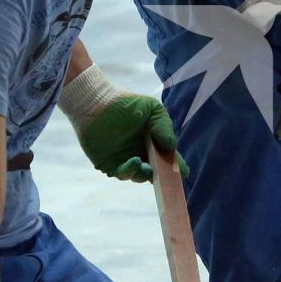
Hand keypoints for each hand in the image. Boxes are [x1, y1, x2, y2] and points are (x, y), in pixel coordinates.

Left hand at [59, 66, 188, 181]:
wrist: (96, 104)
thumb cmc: (126, 104)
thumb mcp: (152, 109)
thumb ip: (164, 126)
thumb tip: (172, 146)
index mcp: (154, 144)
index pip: (168, 158)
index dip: (177, 166)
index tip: (184, 172)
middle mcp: (142, 155)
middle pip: (157, 172)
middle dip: (163, 177)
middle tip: (168, 177)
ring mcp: (126, 162)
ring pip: (140, 176)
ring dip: (146, 175)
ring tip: (148, 169)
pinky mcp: (110, 166)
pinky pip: (123, 173)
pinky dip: (130, 170)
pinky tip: (135, 161)